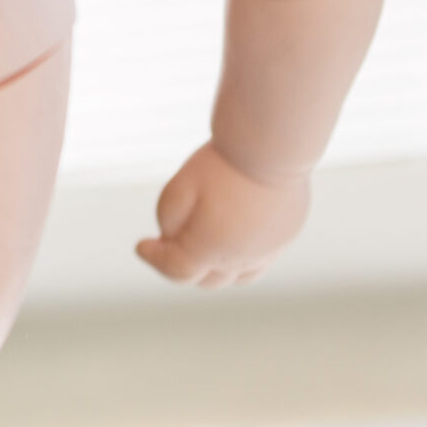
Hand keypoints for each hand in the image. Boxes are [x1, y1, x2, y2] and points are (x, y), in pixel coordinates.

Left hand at [135, 142, 310, 288]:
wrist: (271, 146)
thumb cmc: (221, 165)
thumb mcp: (178, 188)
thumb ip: (168, 219)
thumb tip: (170, 238)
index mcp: (210, 250)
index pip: (176, 271)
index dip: (155, 259)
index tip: (141, 245)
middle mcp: (241, 258)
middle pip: (206, 280)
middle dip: (184, 266)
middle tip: (170, 244)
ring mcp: (267, 250)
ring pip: (237, 276)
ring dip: (216, 269)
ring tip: (203, 247)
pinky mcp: (285, 236)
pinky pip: (260, 260)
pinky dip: (242, 258)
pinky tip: (233, 238)